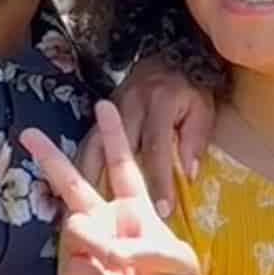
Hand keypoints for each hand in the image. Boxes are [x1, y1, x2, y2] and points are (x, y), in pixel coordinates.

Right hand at [22, 100, 201, 274]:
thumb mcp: (180, 262)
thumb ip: (149, 246)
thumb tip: (111, 246)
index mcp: (135, 213)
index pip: (124, 168)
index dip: (115, 138)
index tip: (105, 105)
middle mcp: (106, 226)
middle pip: (75, 185)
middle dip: (52, 159)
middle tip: (28, 132)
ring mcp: (87, 252)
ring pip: (77, 225)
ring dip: (102, 245)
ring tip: (123, 269)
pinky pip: (77, 266)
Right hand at [79, 56, 215, 218]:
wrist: (170, 55)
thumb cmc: (190, 89)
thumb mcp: (203, 109)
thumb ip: (194, 140)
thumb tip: (188, 173)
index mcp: (160, 103)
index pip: (157, 148)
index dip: (159, 180)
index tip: (162, 210)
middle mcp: (131, 105)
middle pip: (116, 149)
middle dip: (113, 185)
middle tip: (112, 219)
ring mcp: (110, 108)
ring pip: (93, 145)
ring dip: (86, 178)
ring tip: (79, 209)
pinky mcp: (100, 114)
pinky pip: (87, 142)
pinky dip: (80, 167)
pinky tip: (71, 189)